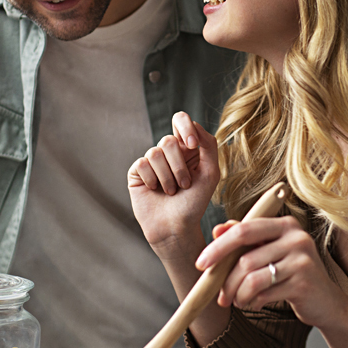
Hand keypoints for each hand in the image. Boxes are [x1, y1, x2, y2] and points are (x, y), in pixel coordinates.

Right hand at [129, 112, 218, 259]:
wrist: (176, 227)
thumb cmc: (195, 202)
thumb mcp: (210, 173)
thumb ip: (208, 146)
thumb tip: (195, 125)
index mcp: (187, 148)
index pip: (181, 120)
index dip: (186, 128)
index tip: (193, 144)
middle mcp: (168, 152)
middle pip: (169, 140)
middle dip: (179, 165)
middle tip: (184, 184)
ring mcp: (151, 161)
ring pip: (155, 152)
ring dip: (167, 177)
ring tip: (171, 191)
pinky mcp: (137, 171)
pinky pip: (142, 164)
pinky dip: (153, 180)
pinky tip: (155, 190)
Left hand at [196, 215, 347, 329]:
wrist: (326, 301)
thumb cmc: (293, 273)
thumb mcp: (271, 251)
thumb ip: (247, 238)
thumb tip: (217, 229)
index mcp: (286, 224)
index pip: (244, 229)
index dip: (218, 247)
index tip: (201, 263)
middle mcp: (296, 237)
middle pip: (245, 257)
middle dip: (226, 279)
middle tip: (220, 295)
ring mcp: (302, 259)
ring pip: (251, 278)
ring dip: (239, 295)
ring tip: (239, 301)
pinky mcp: (303, 282)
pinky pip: (263, 293)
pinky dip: (253, 302)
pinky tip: (255, 304)